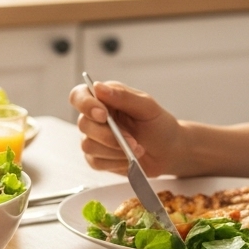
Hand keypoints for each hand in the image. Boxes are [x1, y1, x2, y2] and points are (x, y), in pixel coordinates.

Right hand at [68, 81, 182, 175]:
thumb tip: (98, 87)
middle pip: (84, 124)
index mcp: (104, 98)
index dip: (85, 104)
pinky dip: (114, 162)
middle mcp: (95, 117)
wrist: (168, 151)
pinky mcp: (97, 158)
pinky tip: (128, 158)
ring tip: (137, 149)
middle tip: (132, 140)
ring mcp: (94, 138)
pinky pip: (95, 162)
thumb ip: (123, 96)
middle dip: (109, 135)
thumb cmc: (159, 125)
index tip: (103, 114)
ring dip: (114, 150)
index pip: (79, 96)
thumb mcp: (147, 107)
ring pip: (88, 145)